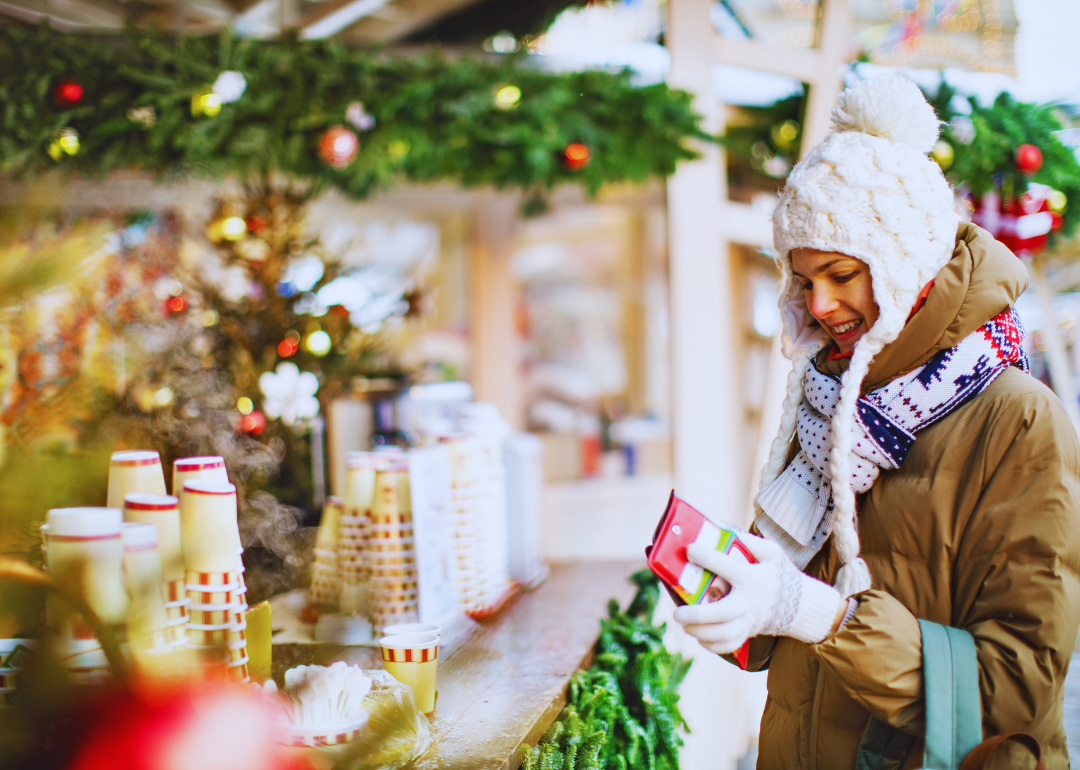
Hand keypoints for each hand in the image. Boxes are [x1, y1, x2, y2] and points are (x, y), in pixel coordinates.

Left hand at [672, 534, 843, 654]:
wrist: (800, 605)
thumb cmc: (778, 574)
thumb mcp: (771, 553)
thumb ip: (750, 542)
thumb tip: (722, 530)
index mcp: (753, 578)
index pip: (728, 567)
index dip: (707, 557)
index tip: (689, 550)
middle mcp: (750, 602)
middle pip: (723, 614)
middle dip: (697, 615)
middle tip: (677, 613)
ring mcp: (749, 622)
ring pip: (723, 634)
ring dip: (700, 632)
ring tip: (684, 624)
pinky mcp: (748, 634)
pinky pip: (728, 646)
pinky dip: (711, 645)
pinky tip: (698, 636)